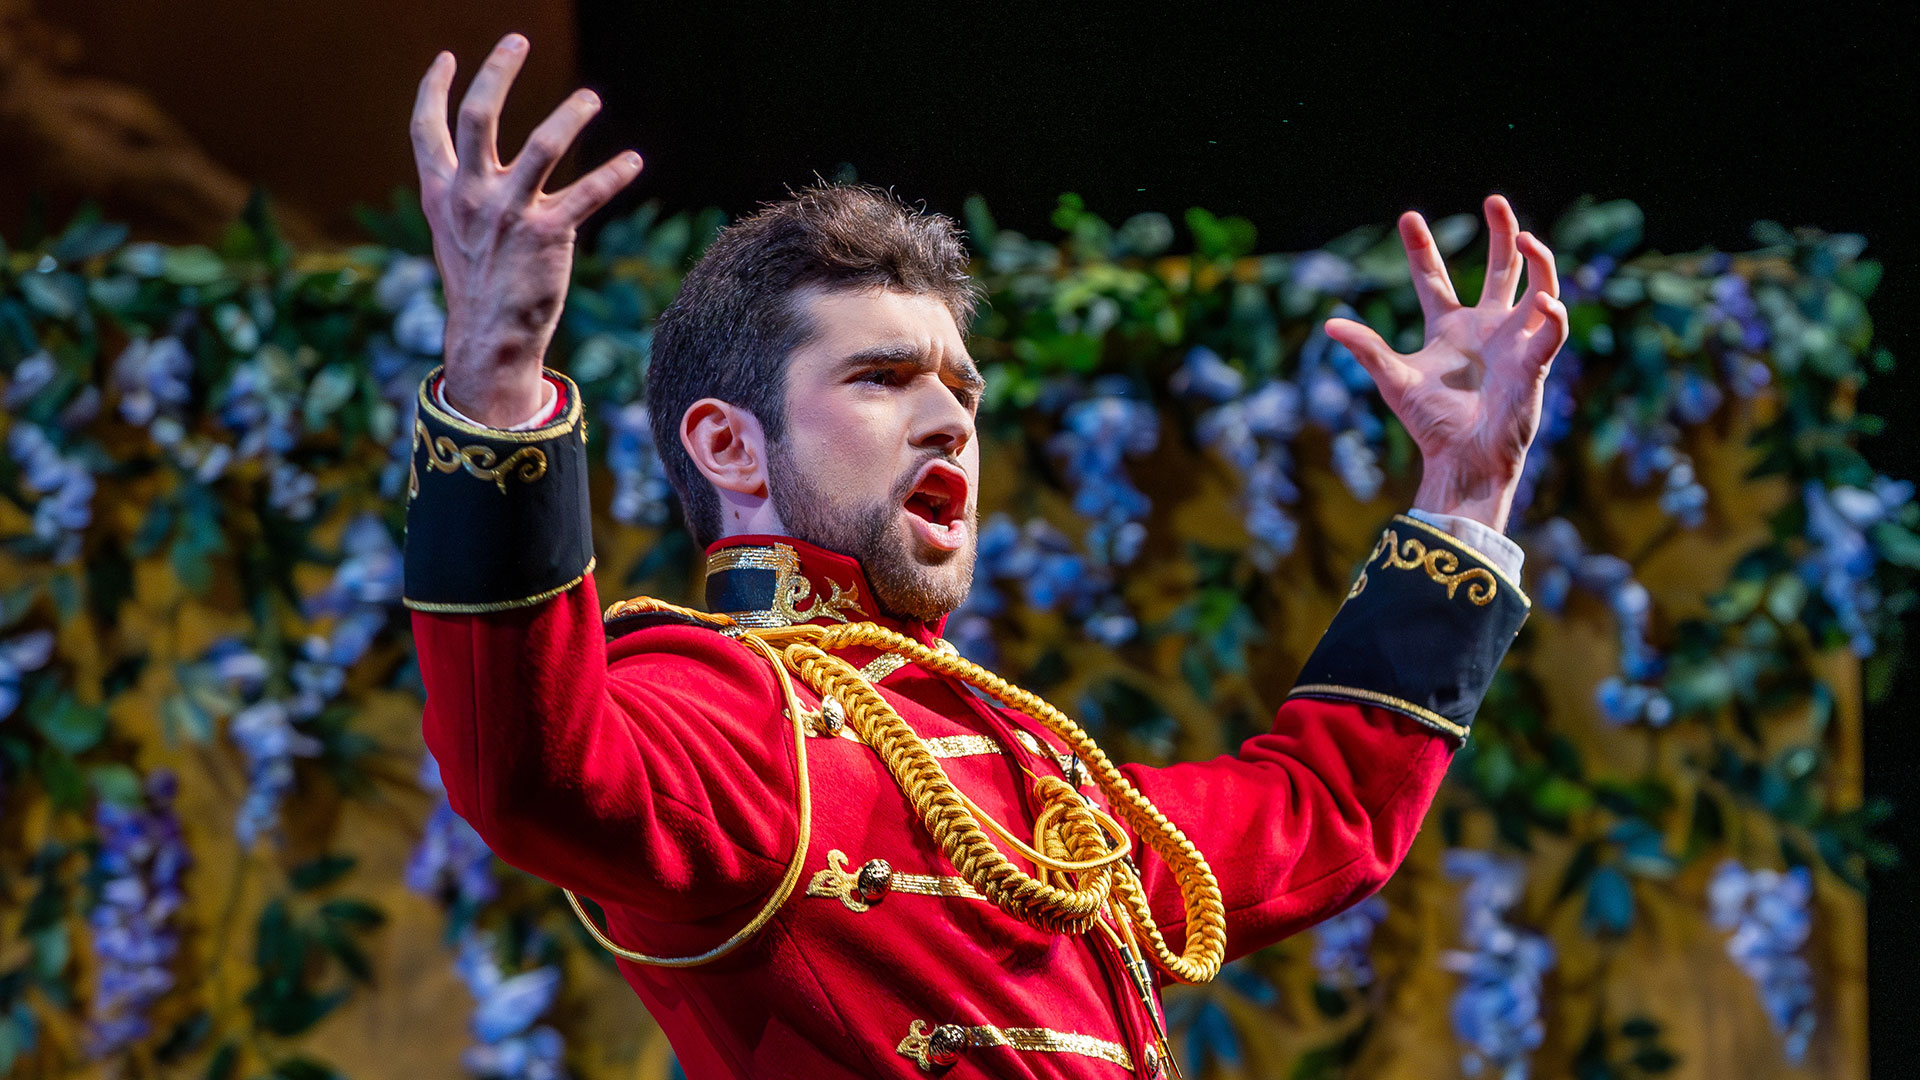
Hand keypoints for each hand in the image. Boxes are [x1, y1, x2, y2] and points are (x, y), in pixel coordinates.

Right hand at [410, 34, 643, 425]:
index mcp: (440, 192)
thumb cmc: (477, 284)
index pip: (426, 128)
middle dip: (497, 72)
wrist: (489, 338)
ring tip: (590, 97)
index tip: (448, 57)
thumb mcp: (450, 234)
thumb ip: (456, 194)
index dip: (434, 88)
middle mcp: (470, 196)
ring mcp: (508, 213)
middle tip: (516, 40)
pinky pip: (587, 195)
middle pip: (478, 116)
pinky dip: (613, 174)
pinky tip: (633, 159)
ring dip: (570, 115)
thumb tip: (462, 163)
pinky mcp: (547, 234)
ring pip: (542, 145)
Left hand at [1325, 195, 1568, 531]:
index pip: (1433, 278)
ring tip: (1526, 236)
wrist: (1462, 459)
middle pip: (1499, 268)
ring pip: (1537, 286)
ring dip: (1537, 259)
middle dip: (1501, 232)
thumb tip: (1329, 324)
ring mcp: (1512, 341)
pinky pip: (1551, 329)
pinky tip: (1546, 301)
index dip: (1421, 248)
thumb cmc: (1430, 424)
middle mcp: (1484, 326)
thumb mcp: (1393, 379)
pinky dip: (1552, 313)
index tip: (1408, 216)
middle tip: (1495, 200)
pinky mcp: (1535, 362)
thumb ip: (1367, 348)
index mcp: (1448, 327)